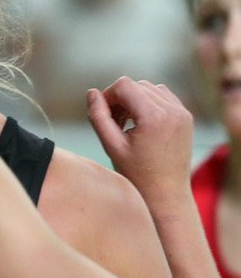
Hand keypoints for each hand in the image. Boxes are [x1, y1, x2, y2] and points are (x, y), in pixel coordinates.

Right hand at [88, 77, 193, 200]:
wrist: (166, 192)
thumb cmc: (137, 174)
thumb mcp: (111, 145)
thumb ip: (98, 116)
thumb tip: (92, 93)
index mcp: (154, 117)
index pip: (124, 85)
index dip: (108, 95)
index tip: (102, 113)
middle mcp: (172, 110)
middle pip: (137, 86)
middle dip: (120, 99)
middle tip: (113, 122)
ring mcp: (182, 113)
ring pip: (150, 89)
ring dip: (134, 100)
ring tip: (127, 123)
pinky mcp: (186, 117)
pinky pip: (163, 97)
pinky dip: (149, 103)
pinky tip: (141, 123)